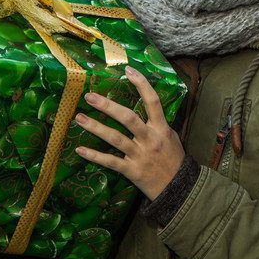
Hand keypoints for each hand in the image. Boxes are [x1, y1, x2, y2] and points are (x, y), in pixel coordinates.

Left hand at [74, 66, 184, 199]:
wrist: (179, 188)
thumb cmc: (174, 159)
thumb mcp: (171, 137)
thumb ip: (158, 123)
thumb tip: (145, 106)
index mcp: (161, 128)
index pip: (152, 101)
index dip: (141, 84)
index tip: (128, 70)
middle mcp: (150, 139)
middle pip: (128, 118)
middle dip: (108, 106)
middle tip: (90, 96)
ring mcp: (140, 155)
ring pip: (115, 138)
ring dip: (96, 127)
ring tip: (79, 117)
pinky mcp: (132, 171)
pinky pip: (110, 162)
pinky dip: (94, 156)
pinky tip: (80, 149)